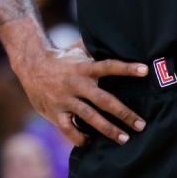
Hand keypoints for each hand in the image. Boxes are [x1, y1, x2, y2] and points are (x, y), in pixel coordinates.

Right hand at [13, 43, 148, 146]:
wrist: (30, 65)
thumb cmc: (61, 59)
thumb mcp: (77, 50)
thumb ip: (95, 47)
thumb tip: (116, 35)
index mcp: (84, 68)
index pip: (108, 66)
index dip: (127, 68)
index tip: (145, 70)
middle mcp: (76, 84)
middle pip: (103, 99)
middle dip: (123, 113)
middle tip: (141, 124)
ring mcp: (65, 99)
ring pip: (89, 117)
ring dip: (108, 129)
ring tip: (124, 139)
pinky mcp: (54, 112)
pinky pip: (68, 129)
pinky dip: (80, 137)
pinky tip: (91, 142)